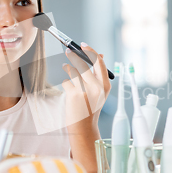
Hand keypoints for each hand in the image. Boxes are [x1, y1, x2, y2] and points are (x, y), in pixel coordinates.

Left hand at [62, 43, 110, 172]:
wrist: (84, 127)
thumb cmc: (91, 108)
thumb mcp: (100, 92)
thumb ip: (99, 75)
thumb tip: (100, 54)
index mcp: (105, 85)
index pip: (99, 62)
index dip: (91, 51)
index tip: (83, 45)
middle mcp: (97, 88)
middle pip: (84, 64)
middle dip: (74, 55)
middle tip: (67, 51)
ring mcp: (85, 91)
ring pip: (73, 72)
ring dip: (68, 69)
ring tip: (67, 69)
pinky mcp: (74, 95)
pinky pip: (66, 82)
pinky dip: (66, 84)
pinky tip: (69, 90)